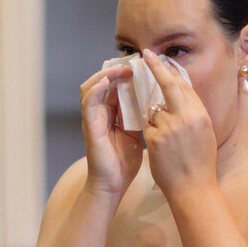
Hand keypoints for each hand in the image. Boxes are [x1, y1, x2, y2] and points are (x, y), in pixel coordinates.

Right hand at [79, 62, 143, 197]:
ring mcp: (92, 119)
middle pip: (105, 82)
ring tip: (122, 67)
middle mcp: (100, 113)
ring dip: (107, 74)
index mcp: (112, 114)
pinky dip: (96, 89)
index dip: (129, 74)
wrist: (113, 185)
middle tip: (135, 61)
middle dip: (118, 69)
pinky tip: (107, 81)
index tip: (145, 65)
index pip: (118, 87)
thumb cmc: (124, 163)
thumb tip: (159, 105)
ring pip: (93, 86)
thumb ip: (142, 119)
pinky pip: (88, 102)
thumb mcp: (138, 135)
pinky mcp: (89, 127)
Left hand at [140, 49, 217, 194]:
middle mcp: (186, 116)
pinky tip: (161, 151)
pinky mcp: (154, 138)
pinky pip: (148, 127)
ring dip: (156, 121)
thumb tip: (181, 94)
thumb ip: (193, 113)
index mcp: (200, 114)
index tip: (162, 59)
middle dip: (156, 67)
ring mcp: (169, 127)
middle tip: (145, 54)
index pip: (184, 85)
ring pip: (154, 111)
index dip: (172, 71)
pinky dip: (151, 136)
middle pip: (168, 85)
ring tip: (169, 143)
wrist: (194, 189)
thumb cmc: (200, 164)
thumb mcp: (204, 133)